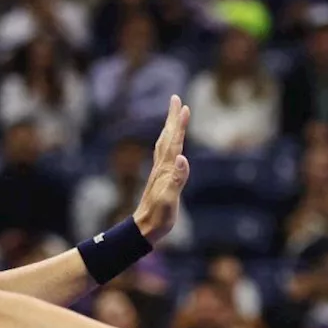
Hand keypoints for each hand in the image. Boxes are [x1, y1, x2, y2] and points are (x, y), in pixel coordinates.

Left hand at [133, 95, 190, 244]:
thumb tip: (183, 158)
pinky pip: (164, 154)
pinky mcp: (160, 179)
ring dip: (170, 128)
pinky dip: (168, 143)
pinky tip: (170, 145)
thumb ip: (177, 179)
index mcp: (166, 169)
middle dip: (173, 118)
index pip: (175, 142)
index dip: (180, 124)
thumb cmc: (158, 216)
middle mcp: (161, 167)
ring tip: (173, 116)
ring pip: (165, 144)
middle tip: (176, 99)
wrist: (144, 228)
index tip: (184, 106)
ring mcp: (160, 172)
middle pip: (168, 137)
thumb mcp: (170, 199)